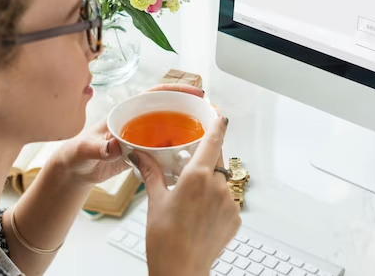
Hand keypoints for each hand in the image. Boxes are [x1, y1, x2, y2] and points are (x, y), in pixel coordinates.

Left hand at [55, 83, 205, 184]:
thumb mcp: (86, 149)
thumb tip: (114, 144)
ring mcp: (143, 137)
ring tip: (208, 134)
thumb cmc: (77, 154)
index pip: (156, 94)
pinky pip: (166, 148)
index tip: (196, 92)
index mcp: (127, 111)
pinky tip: (191, 155)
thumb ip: (99, 147)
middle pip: (169, 109)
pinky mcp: (144, 152)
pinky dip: (179, 150)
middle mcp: (138, 120)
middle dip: (190, 108)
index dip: (177, 91)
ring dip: (188, 130)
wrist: (75, 171)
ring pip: (171, 128)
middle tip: (211, 114)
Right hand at [131, 116, 240, 275]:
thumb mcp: (155, 200)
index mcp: (197, 176)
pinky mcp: (235, 217)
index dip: (218, 125)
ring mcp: (229, 202)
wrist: (181, 270)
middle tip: (192, 167)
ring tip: (192, 200)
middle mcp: (218, 186)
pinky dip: (216, 201)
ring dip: (210, 183)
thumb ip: (151, 173)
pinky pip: (227, 200)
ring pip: (222, 181)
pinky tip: (200, 215)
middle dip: (207, 158)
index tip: (220, 115)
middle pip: (218, 159)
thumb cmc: (165, 239)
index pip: (213, 140)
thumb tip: (139, 155)